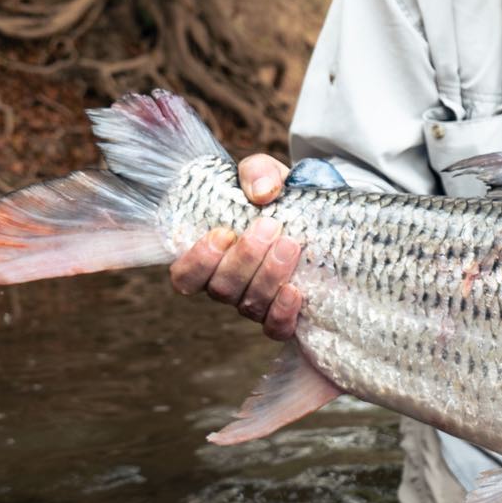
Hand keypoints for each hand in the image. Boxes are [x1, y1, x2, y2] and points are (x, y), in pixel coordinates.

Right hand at [168, 153, 304, 339]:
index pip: (185, 277)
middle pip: (221, 289)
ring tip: (290, 244)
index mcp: (212, 256)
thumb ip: (257, 173)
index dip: (198, 261)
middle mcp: (229, 285)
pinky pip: (275, 328)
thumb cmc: (278, 195)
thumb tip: (261, 193)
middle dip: (244, 258)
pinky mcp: (283, 315)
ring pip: (248, 305)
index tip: (224, 233)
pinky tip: (294, 290)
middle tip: (270, 226)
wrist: (316, 212)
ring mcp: (255, 303)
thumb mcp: (266, 174)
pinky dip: (282, 313)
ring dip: (268, 276)